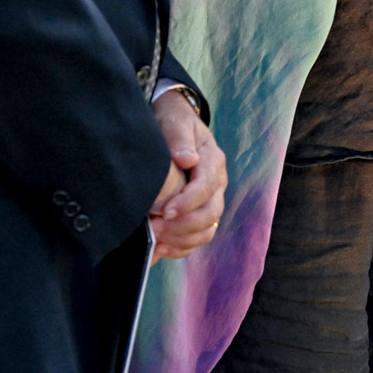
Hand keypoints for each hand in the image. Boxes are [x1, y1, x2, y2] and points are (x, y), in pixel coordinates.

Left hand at [149, 89, 227, 262]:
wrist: (173, 125)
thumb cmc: (173, 122)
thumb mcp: (175, 123)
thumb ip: (180, 139)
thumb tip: (187, 160)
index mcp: (212, 161)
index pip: (206, 187)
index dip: (187, 203)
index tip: (164, 211)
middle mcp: (216, 183)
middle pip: (211, 213)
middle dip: (184, 225)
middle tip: (155, 228)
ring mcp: (210, 200)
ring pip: (208, 229)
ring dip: (183, 239)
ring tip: (157, 240)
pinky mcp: (199, 212)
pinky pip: (197, 237)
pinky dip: (181, 247)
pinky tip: (160, 250)